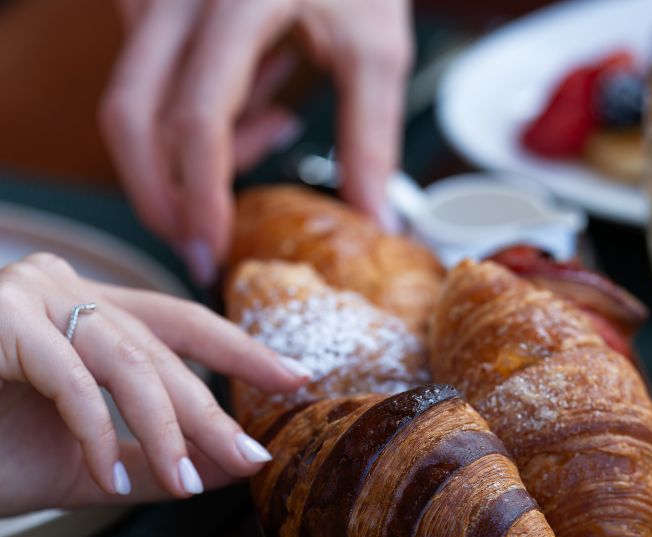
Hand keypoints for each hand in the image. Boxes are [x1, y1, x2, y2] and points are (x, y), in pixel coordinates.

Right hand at [0, 253, 309, 516]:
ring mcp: (23, 296)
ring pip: (124, 357)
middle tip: (251, 455)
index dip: (240, 350)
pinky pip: (68, 377)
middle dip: (210, 408)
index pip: (178, 325)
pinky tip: (110, 481)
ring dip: (164, 425)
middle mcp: (57, 289)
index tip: (296, 379)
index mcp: (81, 313)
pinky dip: (94, 433)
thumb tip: (235, 466)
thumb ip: (158, 462)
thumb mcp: (91, 467)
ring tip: (188, 480)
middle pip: (160, 347)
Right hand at [99, 0, 412, 282]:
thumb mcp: (376, 49)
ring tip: (270, 129)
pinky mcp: (150, 6)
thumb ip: (371, 141)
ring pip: (132, 105)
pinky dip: (186, 119)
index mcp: (239, 2)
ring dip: (185, 155)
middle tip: (202, 244)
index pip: (196, 120)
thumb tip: (374, 222)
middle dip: (160, 196)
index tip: (210, 251)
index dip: (198, 197)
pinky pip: (143, 83)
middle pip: (130, 117)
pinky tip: (249, 99)